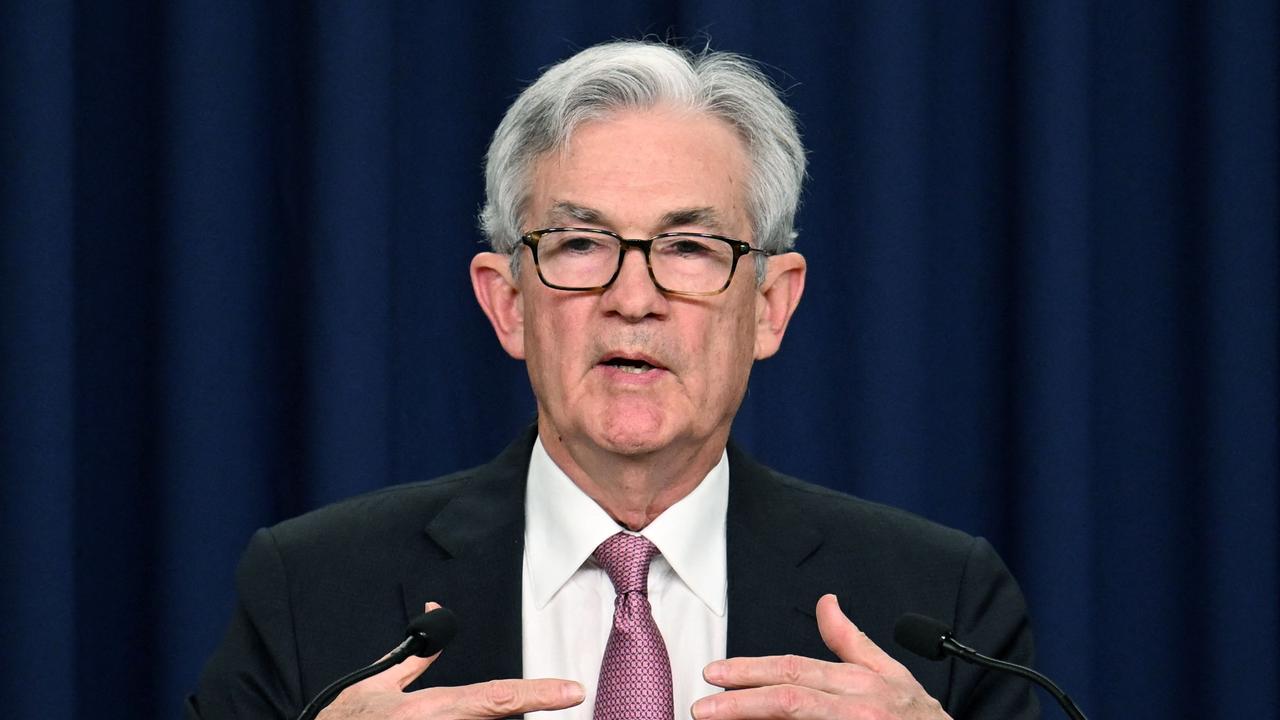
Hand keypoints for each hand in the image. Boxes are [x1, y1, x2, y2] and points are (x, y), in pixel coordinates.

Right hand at [318, 603, 584, 719]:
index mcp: (430, 710)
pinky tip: (430, 717)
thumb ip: (415, 658)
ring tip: (428, 710)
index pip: (496, 697)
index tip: (574, 691)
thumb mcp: (377, 686)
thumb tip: (437, 615)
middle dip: (511, 708)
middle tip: (532, 694)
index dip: (539, 693)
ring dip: (475, 718)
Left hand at [692, 594, 949, 719]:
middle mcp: (858, 706)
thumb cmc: (918, 718)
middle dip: (740, 701)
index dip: (751, 670)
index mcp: (859, 681)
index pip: (794, 670)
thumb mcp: (889, 673)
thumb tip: (825, 601)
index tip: (714, 673)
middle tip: (702, 706)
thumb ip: (850, 641)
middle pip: (789, 698)